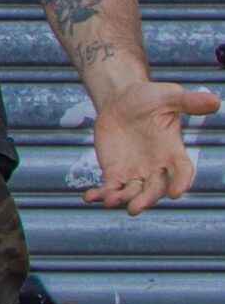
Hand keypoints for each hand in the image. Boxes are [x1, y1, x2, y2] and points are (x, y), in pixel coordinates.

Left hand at [80, 81, 218, 214]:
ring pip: (132, 192)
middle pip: (154, 189)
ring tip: (110, 200)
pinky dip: (102, 194)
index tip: (176, 193)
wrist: (120, 100)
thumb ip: (188, 102)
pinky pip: (110, 187)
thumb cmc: (148, 98)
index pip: (182, 170)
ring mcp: (136, 171)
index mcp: (172, 151)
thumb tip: (216, 101)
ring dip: (122, 199)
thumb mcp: (168, 95)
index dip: (181, 182)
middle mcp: (156, 166)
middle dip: (145, 199)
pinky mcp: (116, 171)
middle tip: (135, 208)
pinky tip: (90, 198)